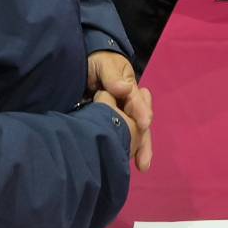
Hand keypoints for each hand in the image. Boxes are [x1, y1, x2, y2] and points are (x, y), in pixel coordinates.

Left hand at [87, 51, 152, 171]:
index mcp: (129, 87)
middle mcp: (128, 103)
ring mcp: (120, 114)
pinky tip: (122, 162)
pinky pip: (120, 136)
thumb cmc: (97, 61)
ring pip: (133, 132)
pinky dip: (123, 148)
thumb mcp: (104, 65)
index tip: (144, 123)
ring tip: (141, 166)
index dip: (141, 111)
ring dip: (138, 149)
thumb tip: (125, 89)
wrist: (83, 63)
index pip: (137, 101)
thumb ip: (113, 77)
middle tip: (144, 161)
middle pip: (140, 122)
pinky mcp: (110, 122)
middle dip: (144, 141)